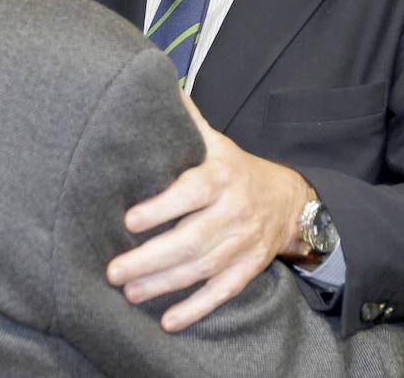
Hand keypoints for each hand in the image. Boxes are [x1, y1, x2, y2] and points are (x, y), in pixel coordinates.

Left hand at [107, 92, 312, 331]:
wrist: (289, 200)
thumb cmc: (236, 168)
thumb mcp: (215, 141)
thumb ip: (187, 120)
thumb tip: (159, 84)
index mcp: (221, 176)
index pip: (190, 192)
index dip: (161, 207)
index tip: (130, 219)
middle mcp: (232, 211)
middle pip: (191, 240)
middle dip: (151, 258)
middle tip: (114, 271)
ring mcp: (242, 244)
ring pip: (201, 269)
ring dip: (164, 284)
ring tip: (129, 291)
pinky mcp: (247, 269)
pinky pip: (222, 292)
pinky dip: (196, 308)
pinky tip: (169, 320)